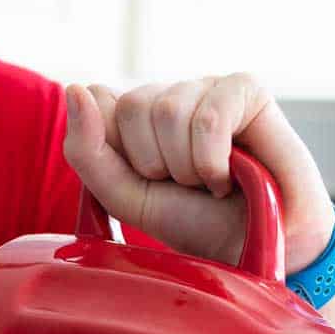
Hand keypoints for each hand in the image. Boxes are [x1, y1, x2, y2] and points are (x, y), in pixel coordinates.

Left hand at [63, 72, 334, 274]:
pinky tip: (231, 174)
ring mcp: (207, 88)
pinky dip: (214, 161)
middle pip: (133, 107)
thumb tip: (78, 87)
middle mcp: (170, 95)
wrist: (256, 246)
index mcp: (137, 118)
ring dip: (187, 167)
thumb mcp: (128, 198)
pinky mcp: (246, 89)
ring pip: (169, 111)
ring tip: (211, 182)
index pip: (101, 109)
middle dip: (156, 163)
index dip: (125, 159)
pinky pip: (208, 118)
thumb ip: (89, 150)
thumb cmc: (196, 222)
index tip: (152, 184)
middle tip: (186, 185)